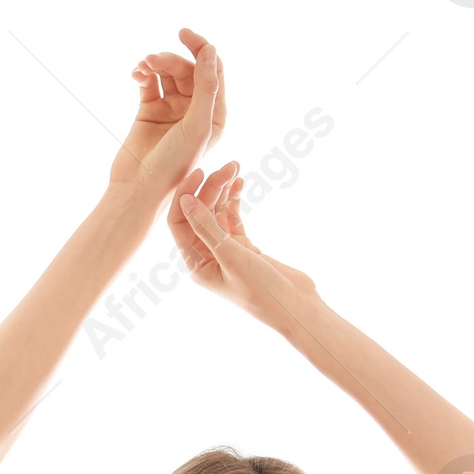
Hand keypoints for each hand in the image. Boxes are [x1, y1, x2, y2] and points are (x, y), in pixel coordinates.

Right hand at [108, 28, 225, 209]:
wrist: (138, 189)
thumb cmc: (173, 165)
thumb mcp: (196, 125)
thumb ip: (205, 87)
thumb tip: (210, 50)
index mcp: (214, 116)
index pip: (213, 70)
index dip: (201, 48)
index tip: (183, 34)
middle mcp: (195, 111)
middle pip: (187, 68)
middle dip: (171, 60)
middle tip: (153, 61)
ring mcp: (172, 110)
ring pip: (167, 72)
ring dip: (155, 63)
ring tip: (142, 67)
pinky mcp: (150, 111)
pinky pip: (149, 81)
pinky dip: (143, 73)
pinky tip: (136, 73)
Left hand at [167, 164, 317, 327]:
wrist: (295, 307)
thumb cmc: (262, 291)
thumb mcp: (232, 256)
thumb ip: (208, 227)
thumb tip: (185, 199)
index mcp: (196, 265)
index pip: (179, 223)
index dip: (186, 195)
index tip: (201, 172)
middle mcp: (206, 258)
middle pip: (198, 213)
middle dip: (211, 188)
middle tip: (228, 167)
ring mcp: (225, 251)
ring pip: (216, 213)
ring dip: (223, 190)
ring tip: (236, 168)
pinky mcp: (243, 248)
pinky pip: (232, 218)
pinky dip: (235, 201)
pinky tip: (240, 183)